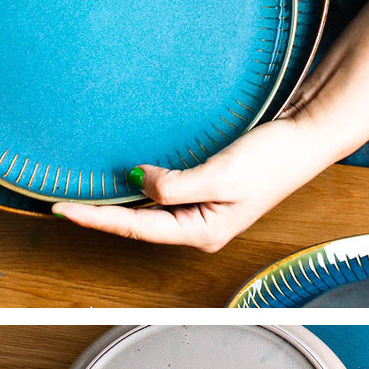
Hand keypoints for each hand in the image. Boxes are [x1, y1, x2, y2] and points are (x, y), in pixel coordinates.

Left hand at [52, 116, 325, 252]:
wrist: (307, 136)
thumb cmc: (273, 158)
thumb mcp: (220, 175)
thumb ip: (176, 185)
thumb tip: (138, 183)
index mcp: (203, 232)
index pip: (136, 228)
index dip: (97, 218)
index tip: (63, 210)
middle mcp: (200, 227)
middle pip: (139, 225)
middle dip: (102, 216)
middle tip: (61, 205)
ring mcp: (204, 209)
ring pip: (150, 211)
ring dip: (118, 204)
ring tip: (82, 197)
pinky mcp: (209, 188)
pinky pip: (165, 194)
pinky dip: (140, 188)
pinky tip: (125, 180)